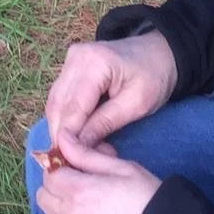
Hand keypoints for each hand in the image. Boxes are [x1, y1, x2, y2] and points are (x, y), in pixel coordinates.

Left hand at [36, 129, 161, 213]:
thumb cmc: (150, 200)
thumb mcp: (122, 168)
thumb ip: (86, 154)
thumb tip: (63, 138)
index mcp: (79, 192)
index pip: (49, 173)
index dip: (59, 166)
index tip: (74, 164)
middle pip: (45, 197)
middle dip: (56, 186)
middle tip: (79, 183)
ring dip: (61, 208)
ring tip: (88, 204)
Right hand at [46, 32, 176, 149]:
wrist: (158, 52)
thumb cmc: (154, 78)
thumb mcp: (136, 105)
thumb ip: (105, 123)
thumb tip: (79, 147)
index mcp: (93, 63)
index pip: (73, 106)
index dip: (68, 136)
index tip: (69, 161)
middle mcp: (75, 57)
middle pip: (58, 103)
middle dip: (60, 133)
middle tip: (69, 161)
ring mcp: (70, 59)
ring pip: (55, 100)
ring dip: (60, 126)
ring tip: (71, 151)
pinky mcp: (71, 64)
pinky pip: (61, 95)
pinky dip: (64, 115)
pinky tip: (72, 134)